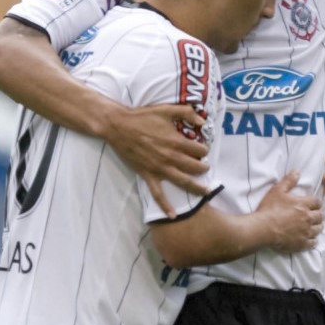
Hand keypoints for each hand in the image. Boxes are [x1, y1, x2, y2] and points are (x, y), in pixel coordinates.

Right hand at [103, 103, 209, 217]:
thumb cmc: (142, 117)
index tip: (202, 149)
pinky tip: (173, 215)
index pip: (200, 150)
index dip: (204, 149)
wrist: (118, 126)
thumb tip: (202, 119)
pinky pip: (157, 193)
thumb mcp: (167, 109)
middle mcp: (170, 157)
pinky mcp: (147, 175)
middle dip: (203, 168)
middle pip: (195, 167)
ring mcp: (159, 168)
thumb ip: (187, 112)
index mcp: (177, 142)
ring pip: (182, 182)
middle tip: (205, 167)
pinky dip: (165, 205)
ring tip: (206, 191)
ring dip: (196, 188)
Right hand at [256, 171, 322, 253]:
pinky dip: (313, 241)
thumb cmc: (269, 208)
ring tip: (313, 227)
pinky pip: (313, 243)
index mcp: (304, 204)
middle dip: (318, 215)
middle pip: (320, 216)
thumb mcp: (277, 191)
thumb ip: (289, 181)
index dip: (316, 203)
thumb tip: (298, 171)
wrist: (262, 228)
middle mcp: (308, 218)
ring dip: (317, 227)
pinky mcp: (302, 243)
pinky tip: (310, 240)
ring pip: (319, 229)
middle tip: (314, 216)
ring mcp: (306, 232)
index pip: (317, 202)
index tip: (313, 205)